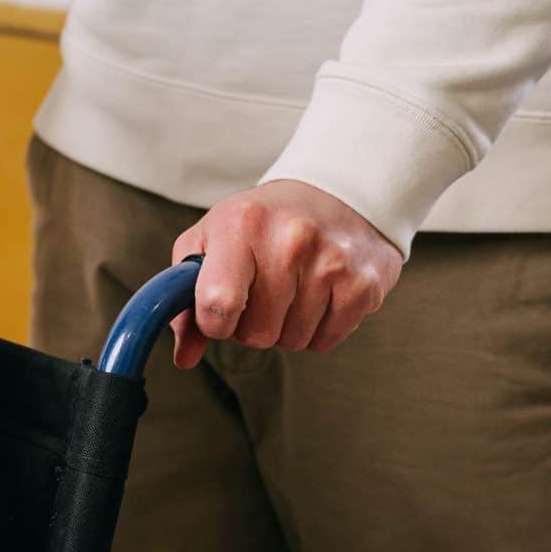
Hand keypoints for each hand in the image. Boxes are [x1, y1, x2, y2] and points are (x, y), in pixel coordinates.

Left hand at [168, 180, 401, 368]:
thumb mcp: (210, 241)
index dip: (214, 323)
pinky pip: (325, 341)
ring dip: (285, 327)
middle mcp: (292, 240)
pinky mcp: (364, 285)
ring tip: (291, 290)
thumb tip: (185, 357)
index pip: (217, 304)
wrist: (336, 194)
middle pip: (257, 333)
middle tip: (262, 292)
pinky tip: (318, 295)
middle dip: (252, 325)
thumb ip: (185, 299)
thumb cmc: (261, 223)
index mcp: (243, 225)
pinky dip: (317, 329)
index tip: (220, 311)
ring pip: (292, 341)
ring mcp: (333, 262)